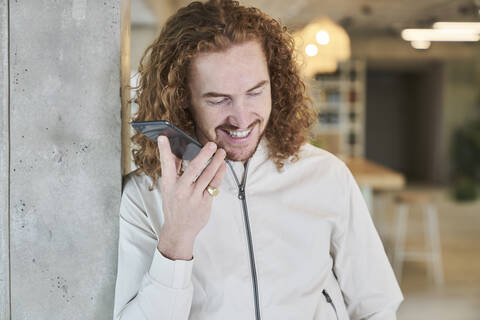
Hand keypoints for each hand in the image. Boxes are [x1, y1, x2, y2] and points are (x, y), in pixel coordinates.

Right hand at [156, 135, 226, 259]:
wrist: (178, 231)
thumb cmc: (174, 206)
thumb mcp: (168, 189)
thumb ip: (174, 171)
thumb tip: (177, 151)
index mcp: (169, 185)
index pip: (166, 164)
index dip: (164, 150)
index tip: (163, 137)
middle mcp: (181, 190)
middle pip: (194, 168)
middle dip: (204, 154)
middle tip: (212, 144)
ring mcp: (194, 197)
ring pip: (208, 175)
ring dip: (216, 162)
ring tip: (221, 152)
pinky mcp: (205, 203)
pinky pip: (215, 185)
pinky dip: (220, 173)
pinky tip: (223, 165)